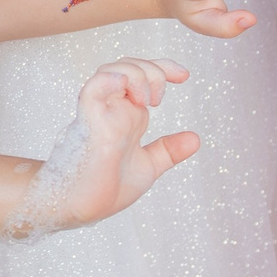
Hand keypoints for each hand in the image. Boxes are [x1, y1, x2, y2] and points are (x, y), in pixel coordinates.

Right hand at [44, 58, 198, 229]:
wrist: (81, 210)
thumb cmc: (103, 189)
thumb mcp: (146, 167)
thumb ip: (167, 151)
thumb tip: (195, 139)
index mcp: (126, 115)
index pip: (140, 75)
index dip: (162, 67)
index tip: (184, 76)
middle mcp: (112, 109)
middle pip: (128, 66)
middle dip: (152, 70)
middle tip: (159, 98)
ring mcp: (100, 114)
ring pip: (112, 71)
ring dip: (136, 74)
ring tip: (148, 100)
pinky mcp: (90, 125)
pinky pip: (93, 90)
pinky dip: (109, 80)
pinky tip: (123, 83)